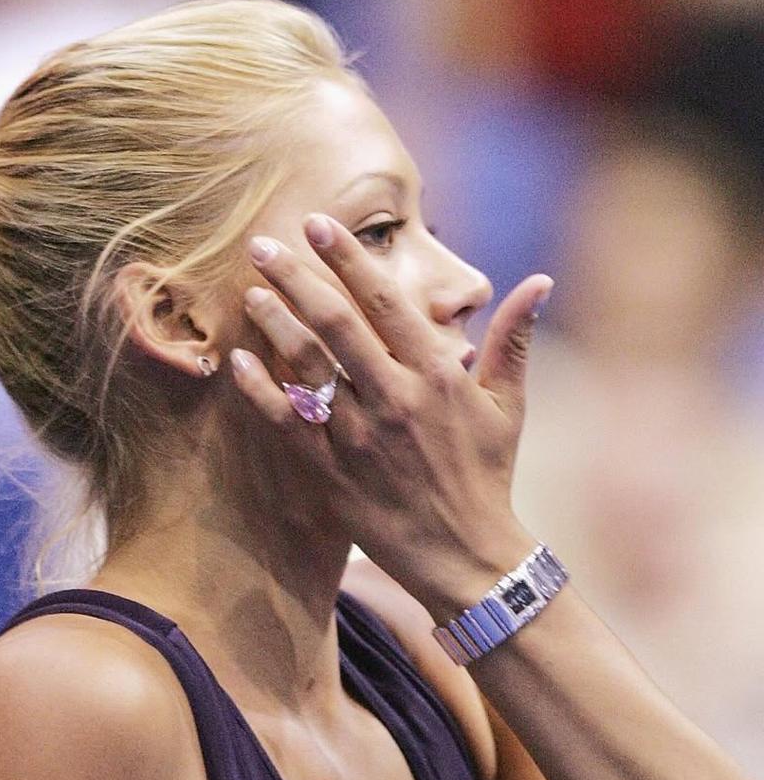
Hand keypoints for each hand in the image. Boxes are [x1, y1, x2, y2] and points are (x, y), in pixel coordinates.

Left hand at [230, 212, 551, 617]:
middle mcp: (395, 398)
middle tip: (263, 243)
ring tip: (250, 290)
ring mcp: (360, 436)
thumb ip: (514, 338)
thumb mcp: (509, 406)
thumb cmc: (487, 477)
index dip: (348, 257)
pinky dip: (261, 390)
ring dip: (275, 323)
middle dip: (296, 277)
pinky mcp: (332, 472)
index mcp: (437, 374)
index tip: (318, 223)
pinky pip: (288, 423)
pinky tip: (238, 361)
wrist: (466, 556)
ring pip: (307, 367)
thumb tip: (540, 280)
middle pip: (336, 323)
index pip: (385, 300)